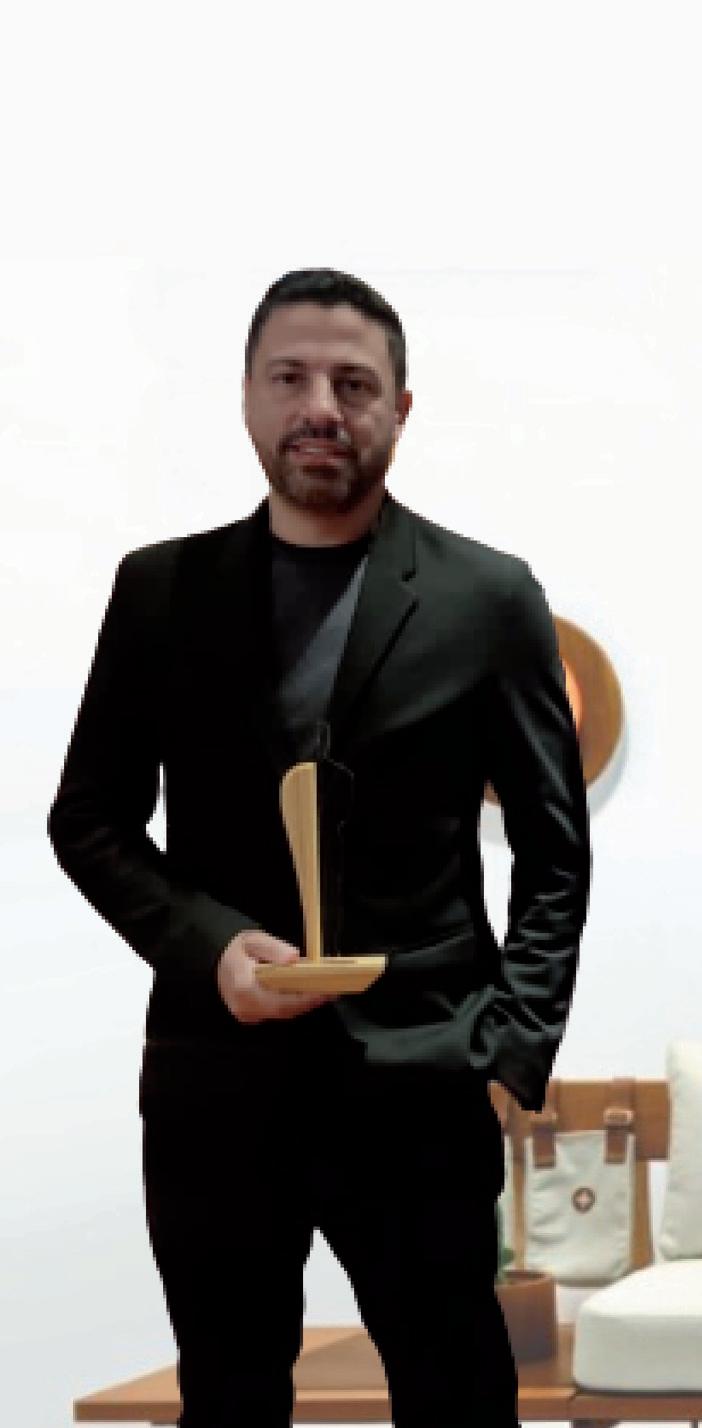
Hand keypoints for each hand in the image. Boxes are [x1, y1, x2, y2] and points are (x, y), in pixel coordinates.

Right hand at [215, 929, 336, 1023]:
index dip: (306, 999)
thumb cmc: (238, 950)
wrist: (218, 961)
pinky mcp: (251, 1016)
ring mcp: (248, 1015)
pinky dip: (293, 1003)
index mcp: (245, 989)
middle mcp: (246, 1008)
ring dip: (304, 1003)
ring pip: (283, 1013)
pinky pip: (278, 1012)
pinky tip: (307, 992)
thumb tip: (293, 958)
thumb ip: (274, 949)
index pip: (281, 1001)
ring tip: (324, 990)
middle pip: (286, 1010)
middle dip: (310, 1001)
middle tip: (332, 990)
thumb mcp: (254, 940)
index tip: (327, 991)